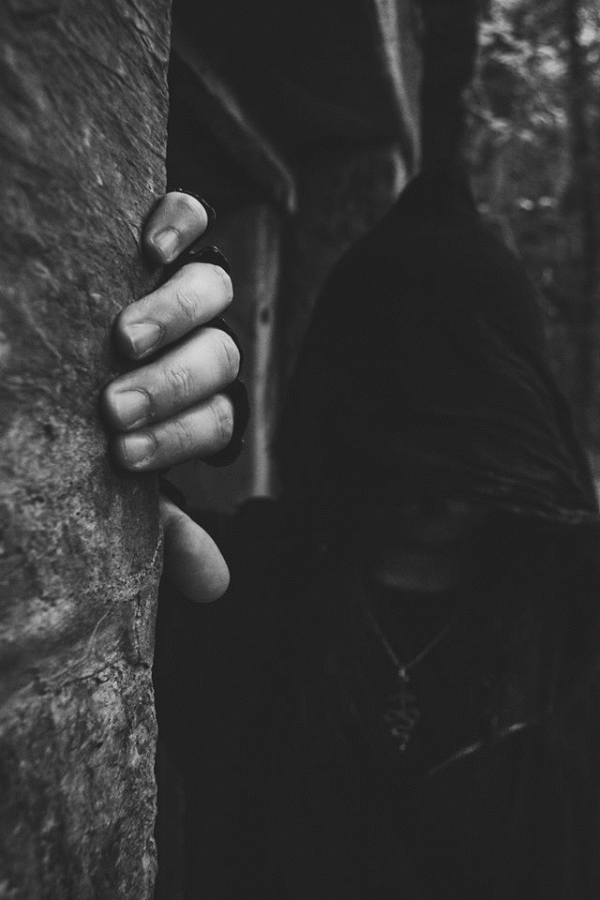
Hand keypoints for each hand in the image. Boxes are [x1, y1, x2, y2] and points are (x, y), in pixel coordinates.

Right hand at [102, 191, 239, 601]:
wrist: (37, 320)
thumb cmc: (83, 415)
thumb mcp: (115, 467)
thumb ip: (161, 522)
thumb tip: (217, 588)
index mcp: (198, 403)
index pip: (216, 422)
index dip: (177, 441)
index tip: (121, 457)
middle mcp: (202, 342)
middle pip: (219, 361)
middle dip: (171, 389)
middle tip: (114, 408)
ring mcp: (186, 282)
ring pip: (212, 294)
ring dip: (172, 319)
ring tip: (123, 338)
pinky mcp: (167, 230)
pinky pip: (191, 215)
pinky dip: (178, 226)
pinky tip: (148, 250)